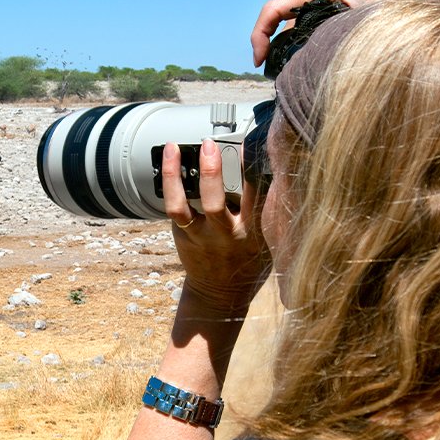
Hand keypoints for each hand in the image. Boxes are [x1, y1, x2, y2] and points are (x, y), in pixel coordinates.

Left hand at [161, 140, 270, 315]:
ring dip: (175, 175)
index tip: (252, 145)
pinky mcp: (183, 235)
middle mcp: (225, 234)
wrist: (221, 294)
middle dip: (211, 172)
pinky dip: (170, 183)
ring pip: (183, 206)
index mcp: (253, 233)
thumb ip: (267, 210)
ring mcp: (199, 236)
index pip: (256, 196)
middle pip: (215, 202)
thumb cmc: (249, 261)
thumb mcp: (268, 239)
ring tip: (174, 148)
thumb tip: (270, 170)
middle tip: (210, 145)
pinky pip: (173, 207)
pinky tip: (169, 161)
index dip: (253, 169)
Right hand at [251, 0, 439, 66]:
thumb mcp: (365, 18)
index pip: (273, 10)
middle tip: (273, 72)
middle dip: (273, 45)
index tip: (259, 59)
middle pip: (282, 18)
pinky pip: (312, 21)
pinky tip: (315, 57)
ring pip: (298, 21)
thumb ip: (338, 37)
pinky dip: (306, 39)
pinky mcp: (339, 1)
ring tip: (294, 69)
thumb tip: (317, 66)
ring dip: (291, 44)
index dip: (259, 35)